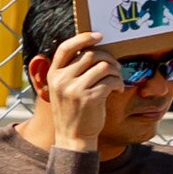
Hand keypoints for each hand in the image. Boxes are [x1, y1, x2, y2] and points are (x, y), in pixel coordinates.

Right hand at [27, 35, 124, 153]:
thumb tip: (93, 51)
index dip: (83, 38)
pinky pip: (110, 80)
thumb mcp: (63, 89)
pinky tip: (118, 90)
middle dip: (108, 58)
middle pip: (91, 54)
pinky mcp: (89, 97)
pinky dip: (119, 83)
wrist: (72, 137)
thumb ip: (71, 71)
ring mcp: (74, 89)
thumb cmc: (72, 111)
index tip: (99, 36)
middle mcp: (61, 80)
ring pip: (103, 66)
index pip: (66, 48)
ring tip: (117, 80)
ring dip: (116, 71)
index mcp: (53, 74)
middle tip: (115, 67)